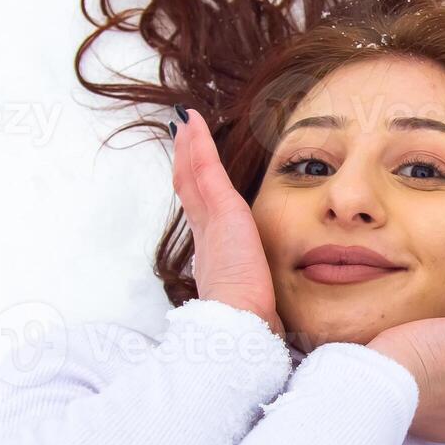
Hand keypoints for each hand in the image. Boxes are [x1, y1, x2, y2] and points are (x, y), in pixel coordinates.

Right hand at [171, 107, 283, 336]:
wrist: (238, 322)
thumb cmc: (249, 318)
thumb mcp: (252, 298)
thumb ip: (253, 291)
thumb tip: (264, 308)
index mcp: (215, 253)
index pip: (202, 211)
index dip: (194, 188)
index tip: (190, 169)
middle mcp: (207, 234)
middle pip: (191, 188)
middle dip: (185, 161)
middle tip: (181, 135)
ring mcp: (210, 221)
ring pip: (194, 175)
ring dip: (189, 146)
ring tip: (185, 123)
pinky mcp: (222, 211)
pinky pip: (206, 170)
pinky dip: (198, 145)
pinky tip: (193, 124)